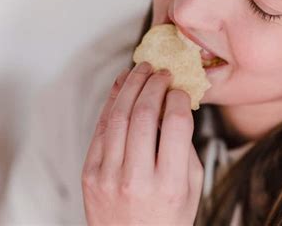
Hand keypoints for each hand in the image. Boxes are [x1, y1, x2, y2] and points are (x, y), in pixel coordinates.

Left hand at [81, 62, 203, 224]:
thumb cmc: (166, 219)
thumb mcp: (191, 191)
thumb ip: (185, 149)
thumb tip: (173, 107)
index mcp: (170, 186)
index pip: (176, 125)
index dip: (178, 98)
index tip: (180, 90)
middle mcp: (137, 179)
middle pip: (145, 114)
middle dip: (153, 84)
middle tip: (160, 71)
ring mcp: (108, 176)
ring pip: (118, 116)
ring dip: (130, 86)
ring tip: (140, 70)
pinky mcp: (90, 173)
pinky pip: (101, 129)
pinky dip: (111, 103)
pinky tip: (121, 88)